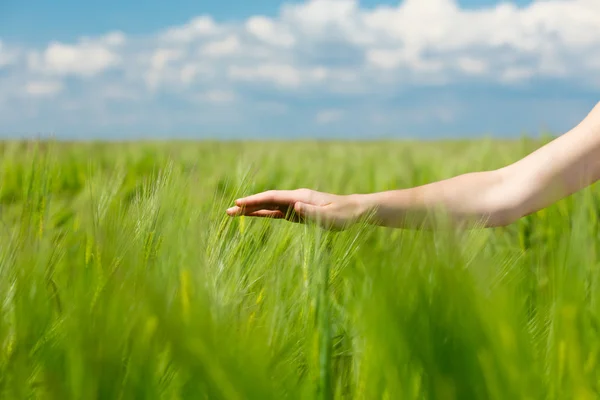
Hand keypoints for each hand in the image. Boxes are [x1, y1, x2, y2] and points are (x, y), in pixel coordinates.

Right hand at [226, 188, 365, 230]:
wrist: (354, 211)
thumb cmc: (344, 215)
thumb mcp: (330, 217)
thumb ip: (312, 213)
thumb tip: (294, 207)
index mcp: (301, 197)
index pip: (273, 197)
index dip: (255, 200)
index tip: (239, 203)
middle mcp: (295, 199)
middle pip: (267, 200)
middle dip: (247, 204)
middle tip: (228, 210)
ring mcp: (295, 205)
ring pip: (269, 206)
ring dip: (252, 209)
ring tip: (233, 213)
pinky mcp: (297, 213)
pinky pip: (276, 213)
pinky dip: (263, 214)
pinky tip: (252, 216)